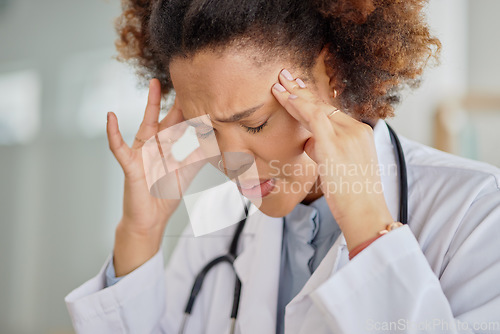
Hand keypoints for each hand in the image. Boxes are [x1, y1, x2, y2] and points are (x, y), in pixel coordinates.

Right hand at [106, 79, 205, 274]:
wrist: (150, 218)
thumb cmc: (166, 194)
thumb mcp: (187, 173)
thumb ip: (200, 156)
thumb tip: (217, 141)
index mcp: (170, 146)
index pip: (182, 123)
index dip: (191, 108)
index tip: (204, 90)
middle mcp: (156, 144)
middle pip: (167, 117)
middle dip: (176, 98)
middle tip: (186, 75)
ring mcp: (142, 151)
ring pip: (147, 124)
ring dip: (150, 104)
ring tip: (155, 83)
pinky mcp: (130, 164)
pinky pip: (119, 146)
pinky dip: (113, 133)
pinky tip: (110, 117)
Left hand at [271, 69, 393, 250]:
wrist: (366, 214)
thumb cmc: (353, 197)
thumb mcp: (343, 167)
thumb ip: (326, 150)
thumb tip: (309, 143)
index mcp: (360, 134)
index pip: (332, 110)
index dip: (312, 98)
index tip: (298, 89)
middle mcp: (356, 130)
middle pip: (324, 104)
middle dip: (302, 89)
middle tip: (284, 75)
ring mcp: (347, 137)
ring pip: (317, 107)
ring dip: (295, 94)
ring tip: (278, 84)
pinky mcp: (334, 146)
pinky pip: (314, 118)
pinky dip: (299, 106)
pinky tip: (286, 98)